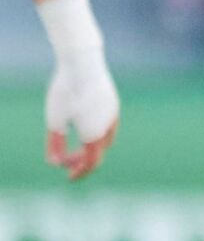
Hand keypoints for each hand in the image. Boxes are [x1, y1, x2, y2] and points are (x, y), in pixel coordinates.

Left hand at [43, 48, 117, 180]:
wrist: (83, 63)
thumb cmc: (66, 92)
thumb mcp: (54, 120)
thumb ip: (55, 143)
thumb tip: (55, 162)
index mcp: (93, 136)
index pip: (90, 163)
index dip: (79, 172)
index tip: (69, 177)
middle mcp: (107, 128)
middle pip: (98, 153)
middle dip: (83, 160)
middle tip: (68, 161)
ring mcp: (113, 116)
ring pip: (105, 139)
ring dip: (92, 147)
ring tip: (79, 145)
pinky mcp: (113, 104)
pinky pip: (109, 126)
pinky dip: (97, 133)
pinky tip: (86, 124)